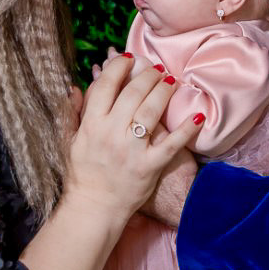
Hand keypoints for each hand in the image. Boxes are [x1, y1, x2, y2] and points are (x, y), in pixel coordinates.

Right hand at [64, 52, 181, 218]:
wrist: (93, 210)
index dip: (118, 67)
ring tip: (170, 81)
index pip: (105, 86)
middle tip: (156, 69)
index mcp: (91, 126)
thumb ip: (72, 113)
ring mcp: (132, 150)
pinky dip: (186, 128)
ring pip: (152, 110)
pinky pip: (172, 143)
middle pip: (133, 93)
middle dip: (147, 76)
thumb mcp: (69, 142)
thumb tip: (74, 86)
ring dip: (164, 90)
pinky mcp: (149, 166)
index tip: (128, 58)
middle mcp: (111, 134)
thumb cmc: (82, 174)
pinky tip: (198, 115)